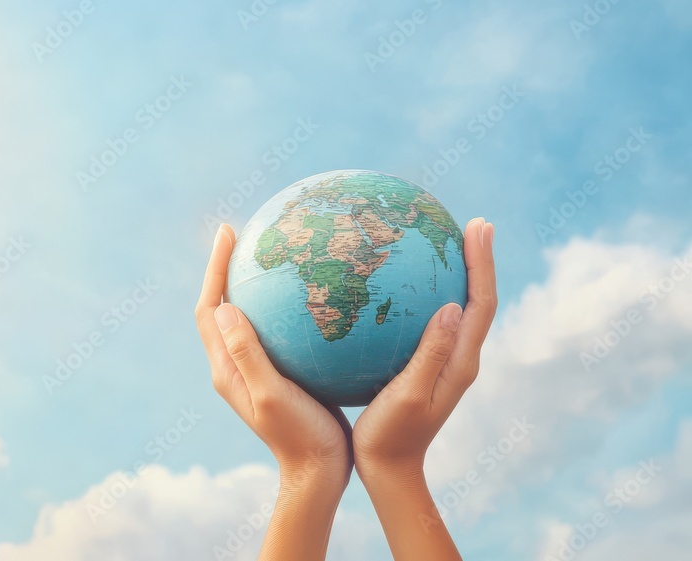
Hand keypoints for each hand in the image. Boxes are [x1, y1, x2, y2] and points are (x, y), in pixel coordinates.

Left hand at [194, 223, 352, 489]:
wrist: (318, 474)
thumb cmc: (299, 437)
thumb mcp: (272, 395)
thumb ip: (248, 354)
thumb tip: (224, 306)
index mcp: (226, 369)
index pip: (209, 308)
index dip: (214, 269)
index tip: (228, 233)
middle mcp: (234, 366)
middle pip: (222, 307)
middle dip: (229, 269)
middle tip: (249, 234)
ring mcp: (255, 372)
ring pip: (248, 318)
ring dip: (255, 287)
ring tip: (279, 254)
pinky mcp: (278, 376)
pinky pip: (277, 333)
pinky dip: (286, 310)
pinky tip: (318, 296)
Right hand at [353, 217, 497, 478]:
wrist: (388, 471)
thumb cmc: (390, 438)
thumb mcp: (407, 396)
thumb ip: (430, 354)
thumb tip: (452, 306)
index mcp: (461, 363)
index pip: (481, 302)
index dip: (483, 262)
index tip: (479, 226)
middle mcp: (459, 358)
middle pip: (477, 299)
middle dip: (477, 259)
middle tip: (469, 222)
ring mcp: (444, 363)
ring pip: (457, 309)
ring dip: (457, 274)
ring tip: (440, 240)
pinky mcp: (425, 367)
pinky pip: (430, 322)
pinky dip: (423, 297)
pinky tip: (393, 287)